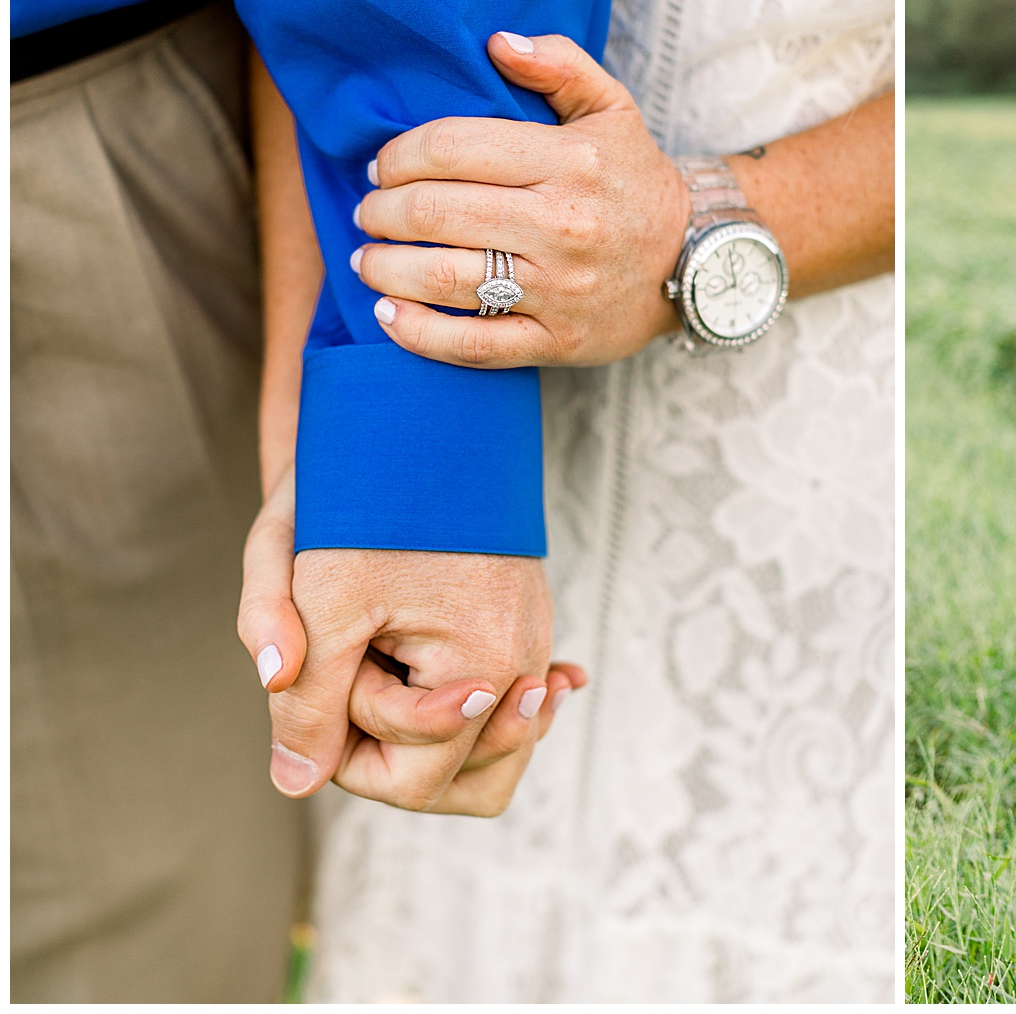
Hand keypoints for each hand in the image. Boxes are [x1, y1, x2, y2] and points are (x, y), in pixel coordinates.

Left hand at [238, 468, 581, 814]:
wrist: (415, 415)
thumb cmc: (366, 499)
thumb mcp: (317, 596)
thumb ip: (304, 701)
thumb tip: (298, 782)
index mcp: (487, 669)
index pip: (414, 785)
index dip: (344, 753)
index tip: (322, 679)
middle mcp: (526, 665)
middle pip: (460, 783)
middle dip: (388, 747)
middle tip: (352, 673)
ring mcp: (531, 645)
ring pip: (486, 755)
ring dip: (422, 732)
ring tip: (378, 669)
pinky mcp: (524, 624)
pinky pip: (504, 707)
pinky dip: (462, 708)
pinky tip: (431, 679)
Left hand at [353, 32, 687, 367]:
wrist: (697, 260)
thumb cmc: (637, 181)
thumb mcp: (613, 108)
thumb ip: (559, 65)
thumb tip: (496, 43)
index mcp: (570, 161)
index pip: (452, 147)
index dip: (399, 154)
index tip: (383, 166)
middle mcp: (564, 224)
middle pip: (435, 211)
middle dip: (382, 210)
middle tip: (370, 211)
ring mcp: (560, 288)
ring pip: (444, 277)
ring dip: (385, 267)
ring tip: (368, 258)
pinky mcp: (558, 340)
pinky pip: (472, 344)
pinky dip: (417, 332)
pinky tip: (387, 312)